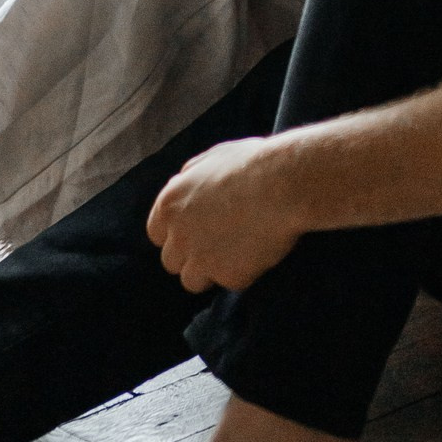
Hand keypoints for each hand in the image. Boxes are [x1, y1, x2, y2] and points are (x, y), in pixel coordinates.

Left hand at [146, 135, 308, 292]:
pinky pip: (230, 282)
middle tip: (219, 245)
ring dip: (210, 271)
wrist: (284, 184)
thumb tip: (184, 184)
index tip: (195, 233)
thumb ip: (190, 178)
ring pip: (192, 281)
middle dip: (191, 256)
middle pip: (171, 261)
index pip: (157, 234)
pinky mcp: (228, 276)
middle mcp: (178, 235)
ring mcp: (201, 259)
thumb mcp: (211, 159)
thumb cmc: (253, 164)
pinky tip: (258, 253)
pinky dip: (243, 273)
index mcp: (170, 204)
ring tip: (236, 255)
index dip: (176, 235)